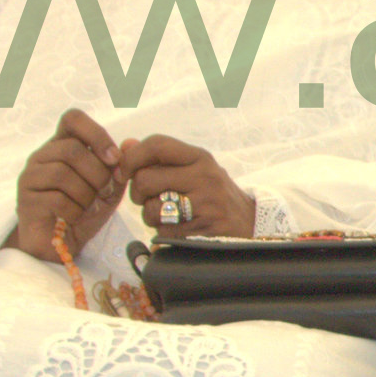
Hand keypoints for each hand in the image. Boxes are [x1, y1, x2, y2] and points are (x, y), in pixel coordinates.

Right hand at [14, 108, 126, 263]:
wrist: (61, 246)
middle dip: (97, 174)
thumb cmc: (82, 212)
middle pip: (72, 150)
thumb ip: (119, 167)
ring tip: (87, 207)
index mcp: (62, 145)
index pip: (73, 119)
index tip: (113, 158)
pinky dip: (74, 211)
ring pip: (62, 173)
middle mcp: (42, 156)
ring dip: (85, 194)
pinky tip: (74, 217)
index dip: (96, 134)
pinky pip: (55, 199)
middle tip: (103, 192)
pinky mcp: (25, 199)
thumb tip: (130, 144)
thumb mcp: (108, 188)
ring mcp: (30, 176)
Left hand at [123, 135, 256, 239]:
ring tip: (164, 214)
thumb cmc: (214, 193)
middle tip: (146, 198)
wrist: (251, 223)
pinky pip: (163, 231)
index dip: (132, 157)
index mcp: (200, 157)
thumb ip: (160, 157)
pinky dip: (162, 232)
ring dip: (149, 215)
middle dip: (137, 192)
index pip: (157, 145)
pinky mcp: (202, 230)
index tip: (124, 171)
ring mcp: (205, 205)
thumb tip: (125, 146)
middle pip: (146, 179)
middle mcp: (204, 177)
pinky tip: (177, 227)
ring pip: (151, 209)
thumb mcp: (194, 168)